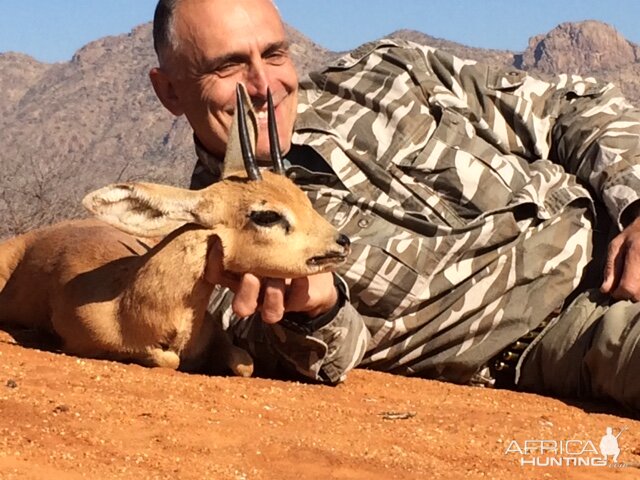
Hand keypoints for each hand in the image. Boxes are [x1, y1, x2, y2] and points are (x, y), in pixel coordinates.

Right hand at [205, 238, 337, 322]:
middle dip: (246, 290)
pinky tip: (302, 275)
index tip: (220, 245)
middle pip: (241, 306)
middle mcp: (255, 293)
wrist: (314, 270)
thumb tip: (239, 205)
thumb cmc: (281, 246)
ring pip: (268, 312)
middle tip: (252, 274)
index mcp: (239, 276)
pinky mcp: (296, 302)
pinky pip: (296, 301)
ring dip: (274, 293)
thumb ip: (251, 230)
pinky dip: (299, 286)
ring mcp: (276, 301)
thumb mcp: (264, 237)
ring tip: (282, 275)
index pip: (216, 277)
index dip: (214, 266)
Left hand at [601, 216, 639, 300]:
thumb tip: (605, 290)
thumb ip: (610, 268)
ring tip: (632, 278)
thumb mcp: (616, 246)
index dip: (618, 293)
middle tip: (623, 284)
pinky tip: (638, 278)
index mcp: (636, 253)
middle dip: (628, 294)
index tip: (613, 291)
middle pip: (638, 294)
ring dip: (637, 292)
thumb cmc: (633, 235)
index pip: (628, 287)